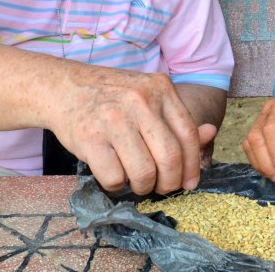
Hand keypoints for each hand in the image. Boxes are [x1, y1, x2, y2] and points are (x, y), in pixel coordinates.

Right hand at [49, 68, 208, 194]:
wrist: (64, 87)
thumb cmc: (112, 97)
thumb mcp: (147, 96)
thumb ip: (176, 118)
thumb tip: (210, 134)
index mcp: (160, 88)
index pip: (187, 134)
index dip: (192, 165)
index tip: (189, 182)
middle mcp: (139, 100)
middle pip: (169, 157)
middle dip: (169, 182)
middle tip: (161, 187)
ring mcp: (113, 118)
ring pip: (143, 173)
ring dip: (143, 187)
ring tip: (137, 182)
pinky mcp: (89, 137)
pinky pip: (114, 178)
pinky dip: (117, 186)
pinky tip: (114, 174)